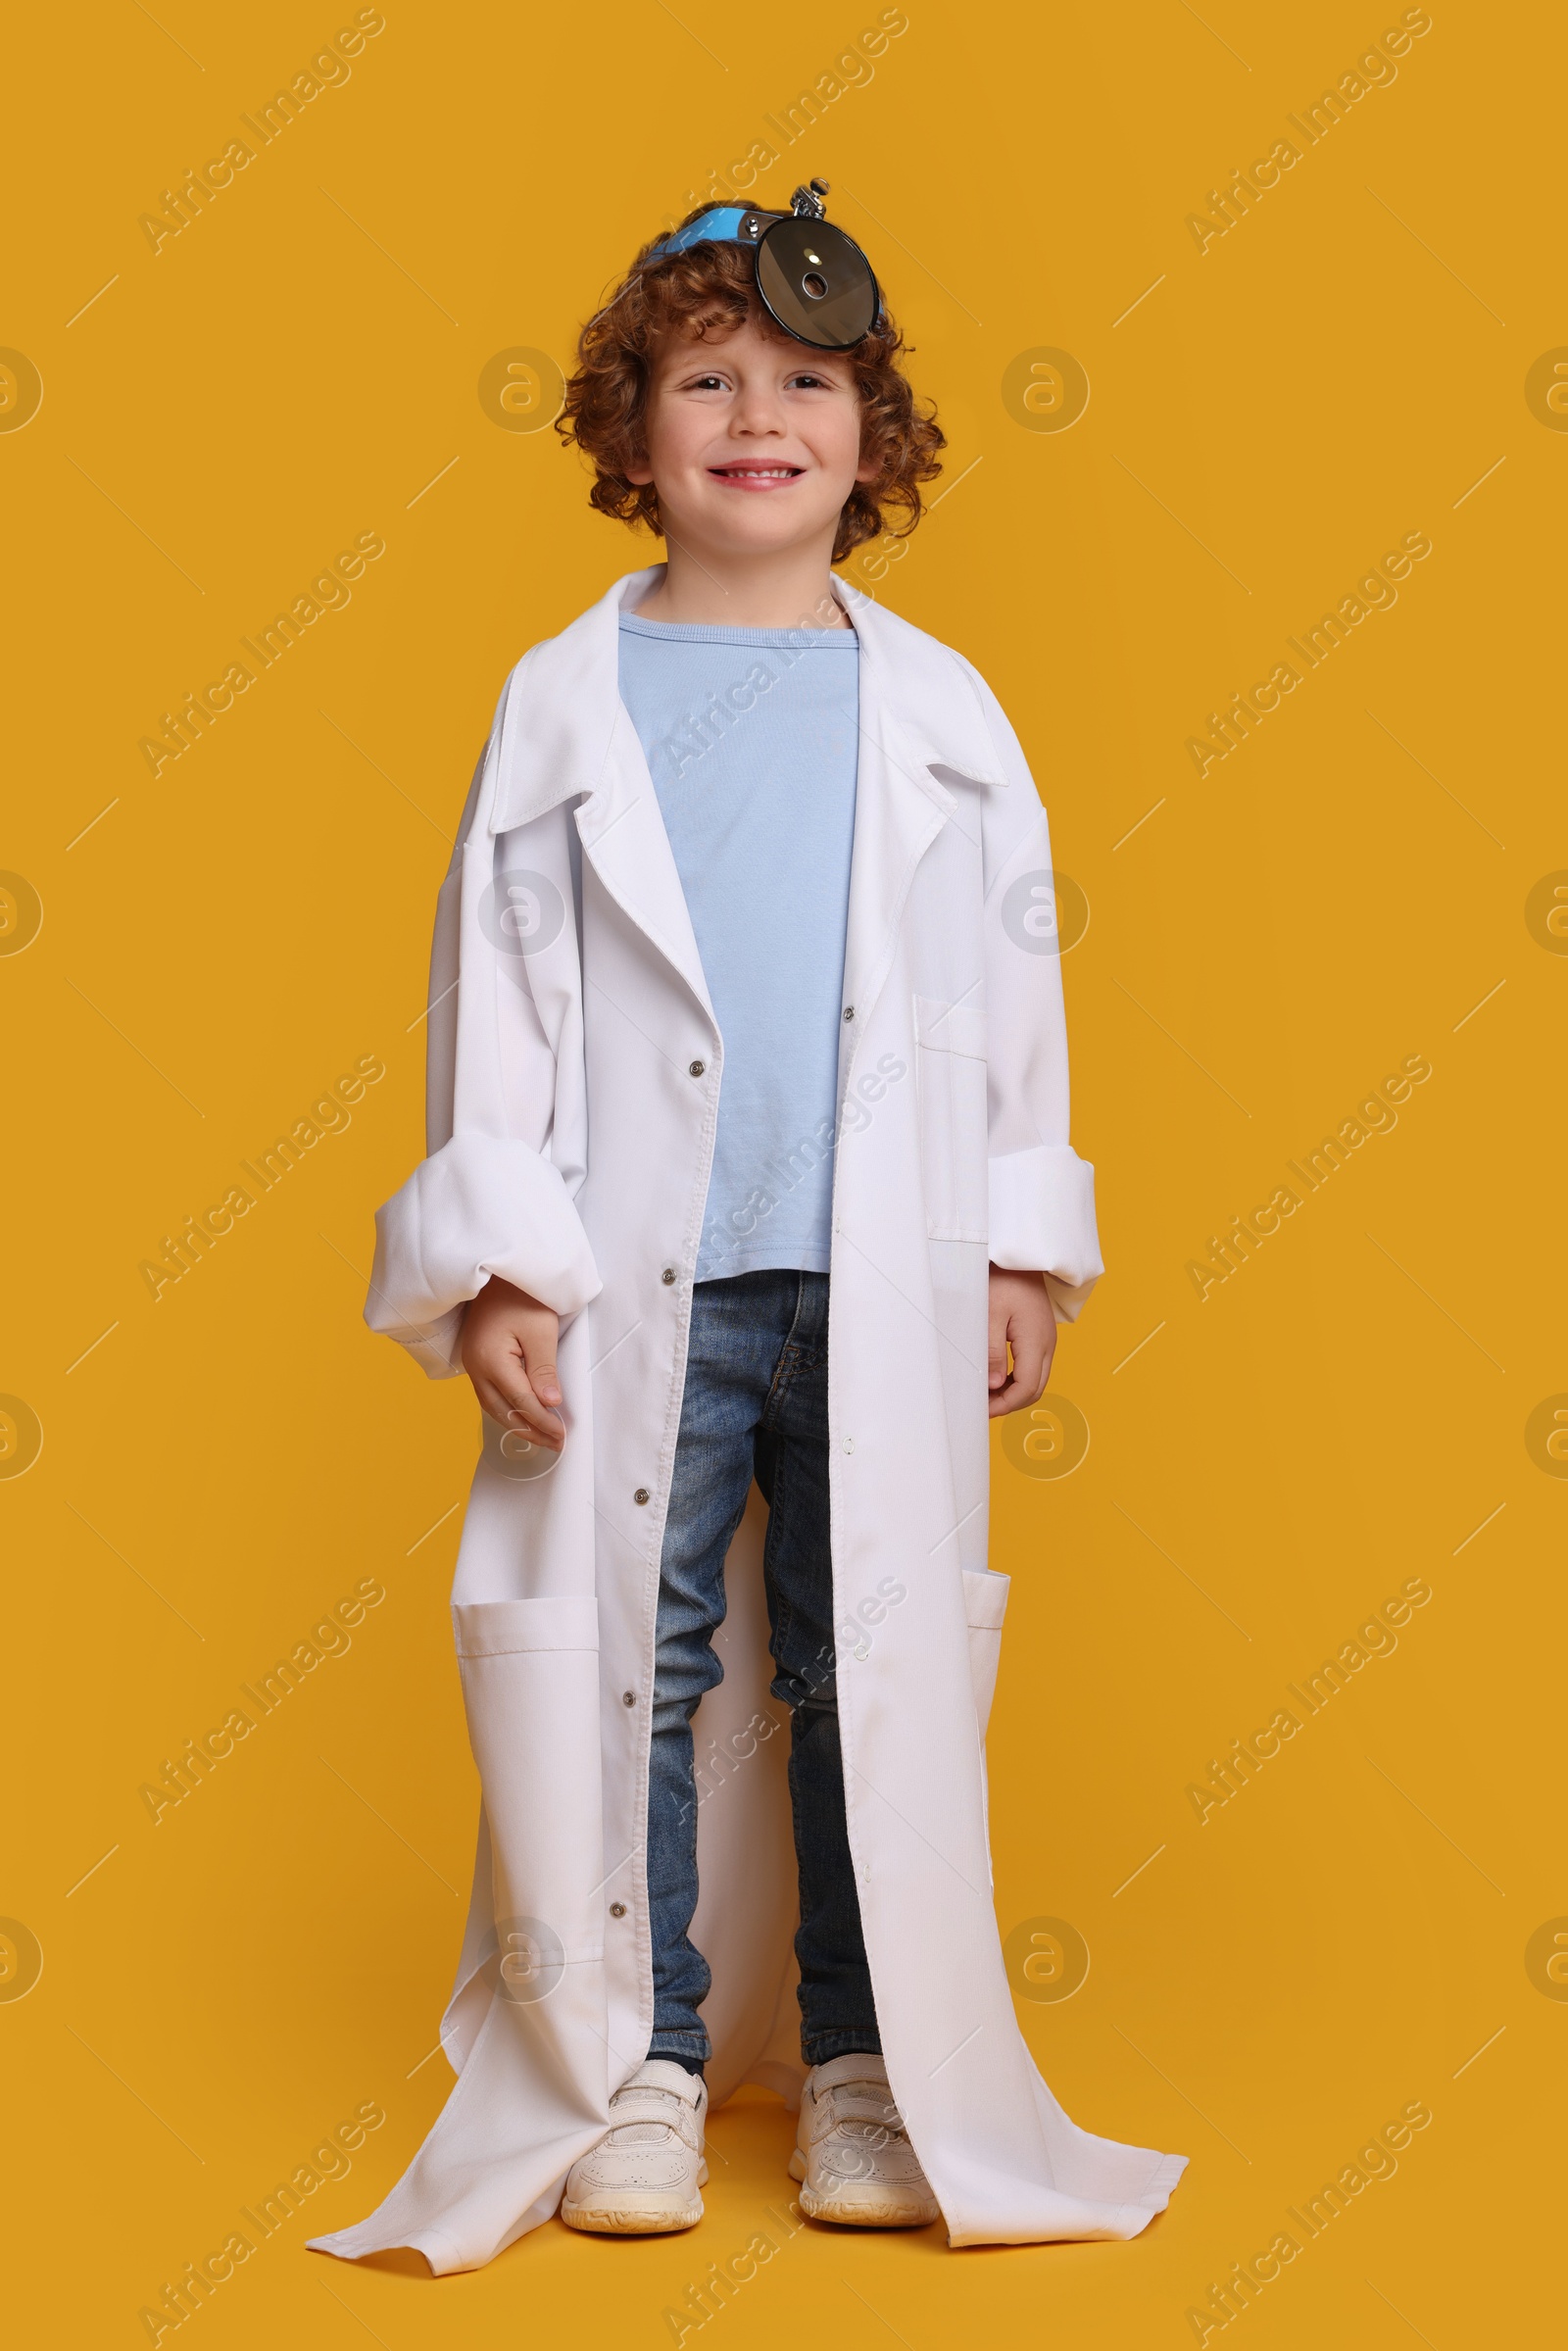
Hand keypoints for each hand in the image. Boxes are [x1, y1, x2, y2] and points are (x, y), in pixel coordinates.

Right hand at [460, 1275, 563, 1449]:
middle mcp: (476, 1368)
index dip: (543, 1421)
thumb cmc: (520, 1295)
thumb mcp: (540, 1330)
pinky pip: (488, 1395)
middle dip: (530, 1430)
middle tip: (554, 1443)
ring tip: (541, 1435)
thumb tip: (549, 1403)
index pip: (521, 1402)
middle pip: (503, 1411)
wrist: (496, 1273)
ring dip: (517, 1423)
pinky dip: (506, 1409)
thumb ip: (544, 1369)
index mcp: (492, 1361)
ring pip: (493, 1407)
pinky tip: (520, 1415)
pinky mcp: (474, 1360)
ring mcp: (472, 1365)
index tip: (561, 1435)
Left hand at [987, 1267, 1055, 1417]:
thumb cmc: (1003, 1279)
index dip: (1005, 1405)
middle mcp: (1047, 1344)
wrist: (1020, 1257)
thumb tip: (993, 1386)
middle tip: (982, 1406)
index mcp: (1036, 1341)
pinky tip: (996, 1378)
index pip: (1026, 1388)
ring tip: (986, 1394)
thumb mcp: (990, 1315)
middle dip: (1010, 1403)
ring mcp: (1046, 1341)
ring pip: (1035, 1380)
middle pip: (1034, 1389)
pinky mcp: (1040, 1336)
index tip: (982, 1409)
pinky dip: (1016, 1379)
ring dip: (1013, 1392)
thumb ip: (992, 1352)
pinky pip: (1033, 1367)